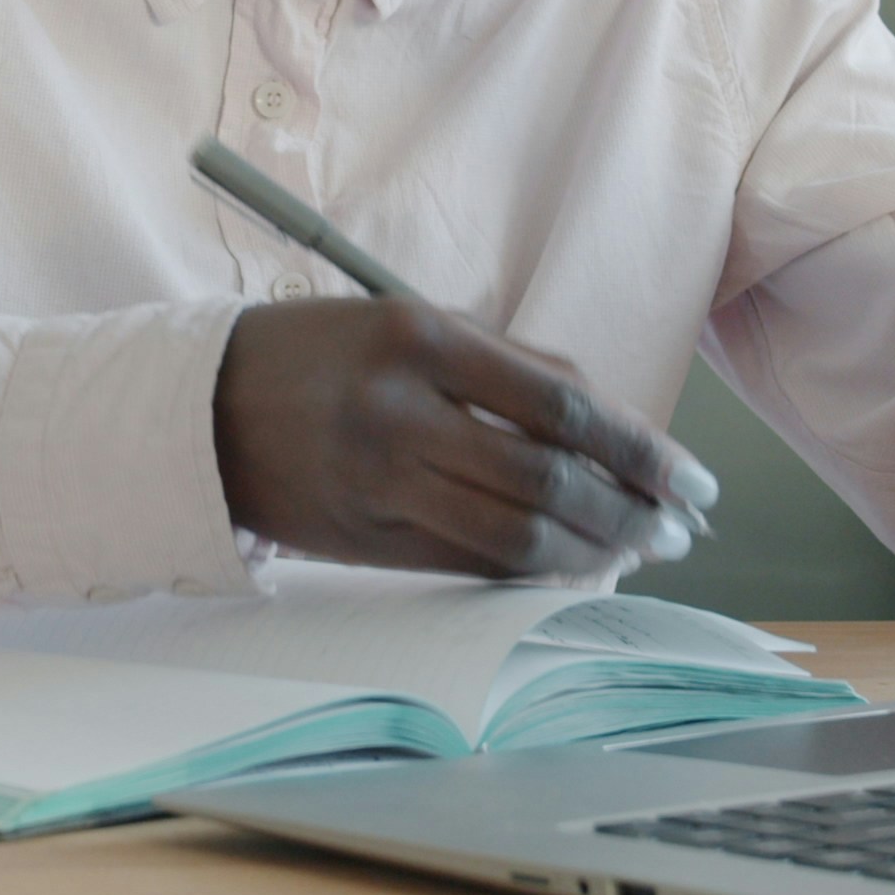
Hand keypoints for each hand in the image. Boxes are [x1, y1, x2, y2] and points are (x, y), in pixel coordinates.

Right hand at [211, 297, 717, 579]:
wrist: (201, 408)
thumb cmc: (321, 355)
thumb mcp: (409, 323)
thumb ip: (512, 364)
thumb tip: (615, 424)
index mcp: (420, 340)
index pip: (563, 404)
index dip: (641, 449)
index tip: (693, 480)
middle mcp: (400, 413)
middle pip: (548, 479)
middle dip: (632, 512)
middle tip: (679, 529)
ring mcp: (378, 483)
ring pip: (514, 534)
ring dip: (592, 551)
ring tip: (636, 552)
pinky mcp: (363, 539)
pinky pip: (469, 564)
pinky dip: (532, 570)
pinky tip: (570, 566)